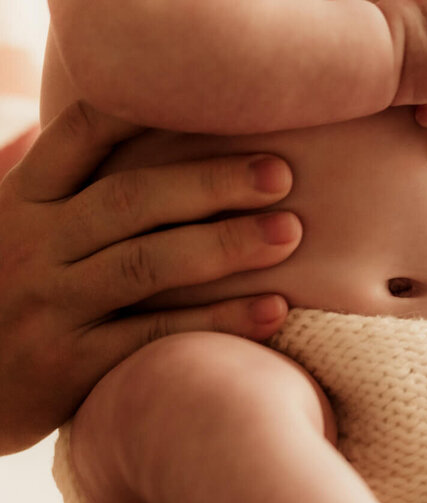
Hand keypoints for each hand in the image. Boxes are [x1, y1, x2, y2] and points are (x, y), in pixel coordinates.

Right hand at [0, 102, 301, 454]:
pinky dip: (217, 321)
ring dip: (225, 245)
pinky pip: (154, 335)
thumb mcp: (19, 238)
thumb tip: (170, 161)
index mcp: (20, 202)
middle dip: (210, 183)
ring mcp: (48, 305)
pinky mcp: (67, 364)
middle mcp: (31, 245)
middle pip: (130, 200)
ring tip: (290, 232)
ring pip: (146, 264)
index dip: (143, 113)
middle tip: (281, 174)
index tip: (213, 104)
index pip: (79, 138)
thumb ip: (77, 203)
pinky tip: (274, 309)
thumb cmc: (7, 302)